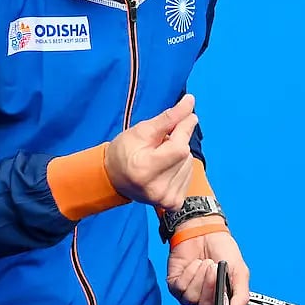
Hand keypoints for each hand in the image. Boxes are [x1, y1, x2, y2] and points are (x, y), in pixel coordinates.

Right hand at [105, 94, 197, 210]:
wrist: (114, 178)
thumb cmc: (124, 151)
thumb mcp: (143, 130)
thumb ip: (169, 117)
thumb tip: (190, 101)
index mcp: (145, 169)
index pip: (179, 146)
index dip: (185, 128)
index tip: (189, 115)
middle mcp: (157, 189)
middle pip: (184, 155)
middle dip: (177, 142)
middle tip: (160, 143)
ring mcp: (166, 199)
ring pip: (188, 164)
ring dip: (178, 156)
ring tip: (159, 157)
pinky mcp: (173, 203)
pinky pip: (188, 176)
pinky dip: (180, 168)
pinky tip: (165, 169)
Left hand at [167, 222, 249, 304]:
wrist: (206, 230)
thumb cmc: (223, 250)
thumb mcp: (240, 271)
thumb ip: (241, 294)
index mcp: (219, 299)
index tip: (223, 296)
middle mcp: (203, 299)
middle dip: (210, 286)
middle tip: (215, 268)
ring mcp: (188, 292)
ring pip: (191, 297)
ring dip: (200, 276)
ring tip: (206, 263)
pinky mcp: (175, 283)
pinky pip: (180, 287)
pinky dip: (189, 273)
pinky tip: (194, 263)